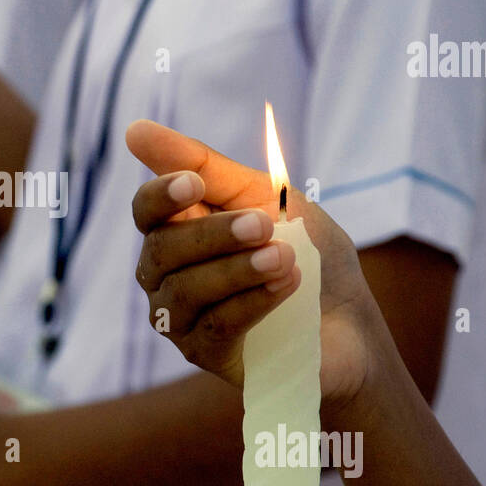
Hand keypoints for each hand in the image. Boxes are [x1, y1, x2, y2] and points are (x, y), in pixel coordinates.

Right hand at [126, 119, 377, 411]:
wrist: (350, 321)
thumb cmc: (306, 253)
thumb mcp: (267, 196)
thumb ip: (207, 165)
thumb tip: (135, 130)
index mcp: (179, 230)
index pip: (146, 210)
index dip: (161, 195)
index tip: (194, 184)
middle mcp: (167, 275)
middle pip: (162, 249)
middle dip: (213, 234)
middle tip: (265, 224)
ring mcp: (181, 318)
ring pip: (186, 290)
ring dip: (238, 268)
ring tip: (286, 258)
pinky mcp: (205, 355)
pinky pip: (215, 325)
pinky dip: (252, 300)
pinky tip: (287, 284)